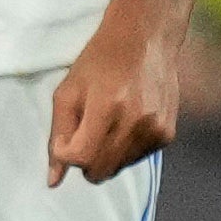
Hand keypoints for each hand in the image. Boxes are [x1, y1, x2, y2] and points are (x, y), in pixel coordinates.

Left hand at [49, 0, 180, 186]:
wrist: (144, 39)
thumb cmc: (98, 61)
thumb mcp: (67, 90)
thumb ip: (58, 134)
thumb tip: (52, 181)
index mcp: (106, 107)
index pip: (81, 157)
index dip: (65, 154)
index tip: (63, 139)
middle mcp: (136, 123)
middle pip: (100, 171)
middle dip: (83, 159)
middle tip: (82, 130)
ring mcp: (156, 131)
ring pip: (118, 168)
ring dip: (104, 154)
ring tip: (105, 120)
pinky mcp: (168, 135)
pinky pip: (136, 159)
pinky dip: (123, 148)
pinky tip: (124, 120)